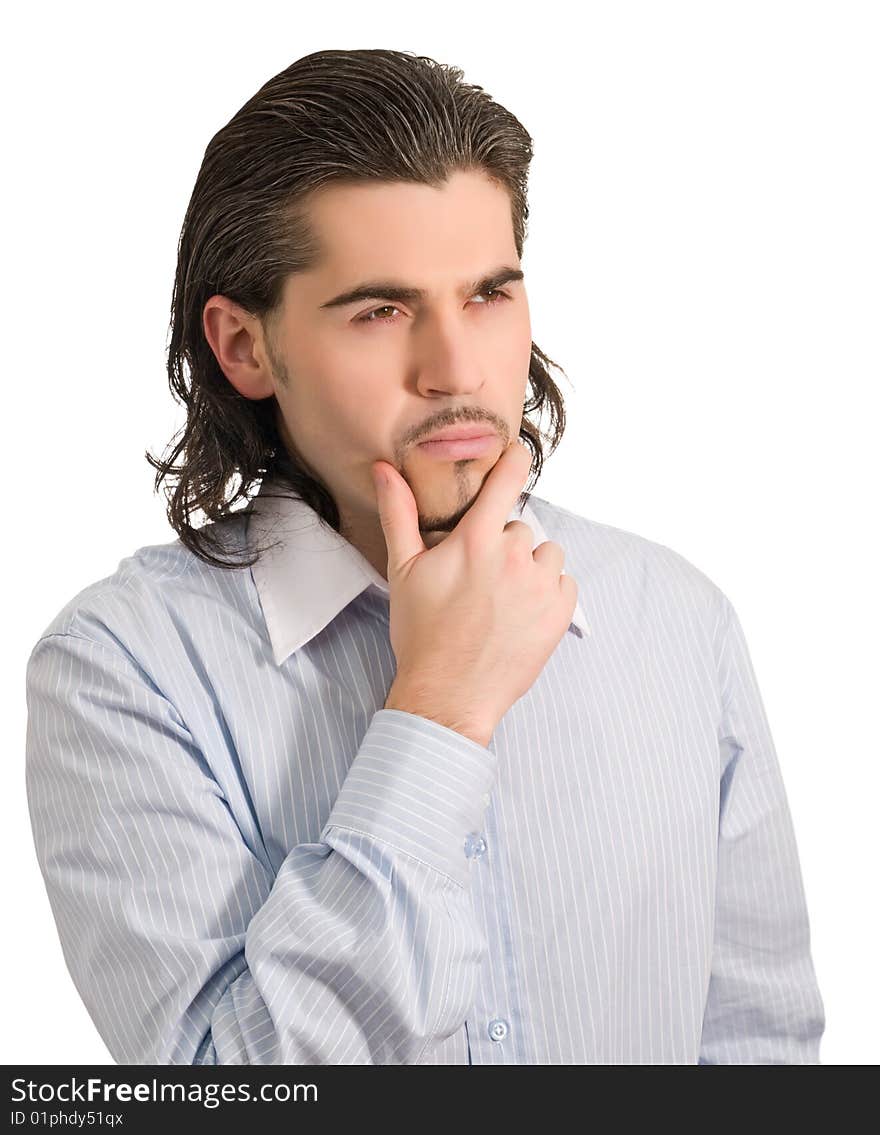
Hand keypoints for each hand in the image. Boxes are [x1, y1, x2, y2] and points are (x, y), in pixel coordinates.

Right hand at [372, 439, 577, 744]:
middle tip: (478, 578)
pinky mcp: (560, 614)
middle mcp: (514, 556)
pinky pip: (564, 584)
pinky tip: (520, 614)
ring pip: (545, 555)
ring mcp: (540, 586)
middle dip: (502, 546)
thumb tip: (385, 469)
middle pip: (519, 528)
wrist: (448, 695)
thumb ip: (399, 513)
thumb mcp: (403, 570)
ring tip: (502, 598)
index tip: (516, 453)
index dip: (513, 460)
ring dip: (529, 569)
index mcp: (476, 540)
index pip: (506, 479)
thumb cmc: (421, 633)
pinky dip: (547, 593)